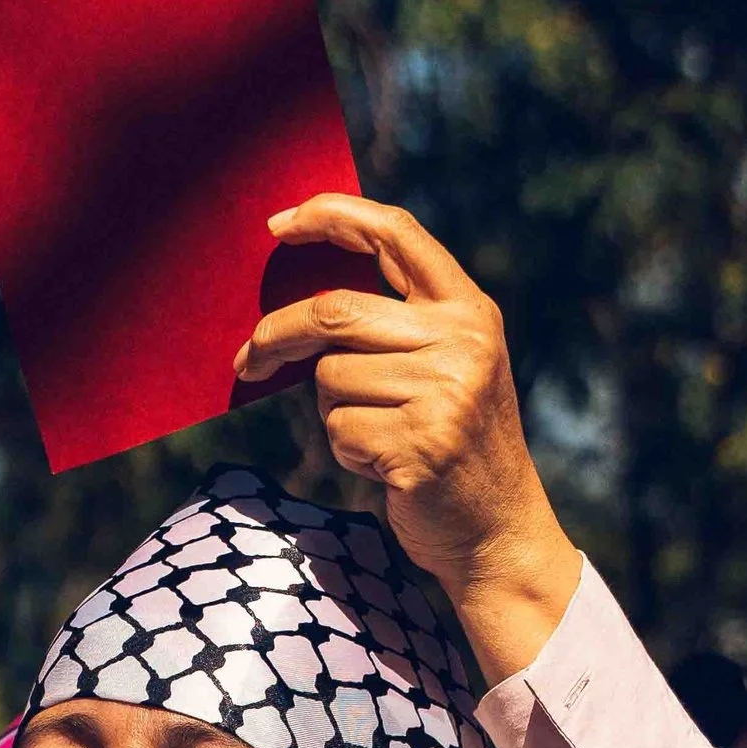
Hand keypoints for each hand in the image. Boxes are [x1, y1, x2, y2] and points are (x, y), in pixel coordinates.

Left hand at [234, 193, 583, 682]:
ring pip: (330, 378)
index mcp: (470, 309)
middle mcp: (463, 341)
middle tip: (248, 358)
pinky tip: (386, 465)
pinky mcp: (420, 443)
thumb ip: (400, 324)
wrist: (498, 532)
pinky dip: (347, 450)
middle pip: (335, 310)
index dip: (331, 215)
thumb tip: (303, 299)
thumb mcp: (450, 367)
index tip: (278, 224)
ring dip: (336, 413)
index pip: (394, 233)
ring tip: (381, 437)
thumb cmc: (455, 446)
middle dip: (277, 334)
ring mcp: (445, 392)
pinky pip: (339, 428)